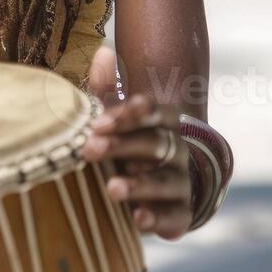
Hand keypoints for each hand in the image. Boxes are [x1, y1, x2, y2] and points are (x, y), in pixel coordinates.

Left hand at [81, 89, 191, 240]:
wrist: (159, 189)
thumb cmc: (129, 146)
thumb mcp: (117, 118)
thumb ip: (108, 90)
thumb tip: (103, 52)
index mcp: (164, 123)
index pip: (155, 112)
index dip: (129, 115)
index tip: (99, 122)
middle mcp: (178, 150)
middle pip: (156, 144)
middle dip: (122, 146)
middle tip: (90, 149)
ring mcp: (181, 183)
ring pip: (165, 181)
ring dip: (139, 184)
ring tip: (112, 188)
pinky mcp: (180, 214)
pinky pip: (174, 216)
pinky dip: (157, 219)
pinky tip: (138, 218)